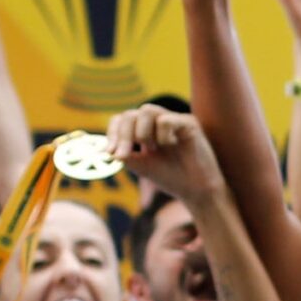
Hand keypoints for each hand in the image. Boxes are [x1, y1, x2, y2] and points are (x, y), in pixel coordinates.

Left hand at [105, 105, 224, 203]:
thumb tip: (106, 148)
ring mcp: (174, 120)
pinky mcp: (189, 123)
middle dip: (123, 136)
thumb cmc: (170, 177)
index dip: (113, 133)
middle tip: (125, 156)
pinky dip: (162, 135)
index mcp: (145, 130)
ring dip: (142, 133)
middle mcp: (158, 121)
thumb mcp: (139, 165)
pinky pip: (165, 120)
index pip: (122, 119)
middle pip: (130, 114)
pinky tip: (171, 145)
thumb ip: (123, 153)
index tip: (110, 152)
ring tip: (154, 148)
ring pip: (146, 110)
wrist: (195, 190)